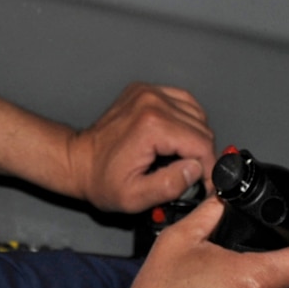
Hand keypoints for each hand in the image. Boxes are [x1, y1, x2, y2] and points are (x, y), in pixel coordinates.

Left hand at [62, 83, 215, 213]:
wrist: (79, 161)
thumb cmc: (102, 179)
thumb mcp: (135, 197)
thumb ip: (170, 185)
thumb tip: (196, 171)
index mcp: (151, 125)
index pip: (201, 144)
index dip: (208, 168)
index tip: (205, 183)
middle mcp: (152, 102)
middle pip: (202, 128)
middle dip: (202, 155)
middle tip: (192, 175)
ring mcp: (148, 92)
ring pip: (197, 113)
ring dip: (196, 136)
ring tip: (184, 157)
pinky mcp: (146, 91)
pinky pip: (183, 101)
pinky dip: (188, 119)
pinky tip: (179, 137)